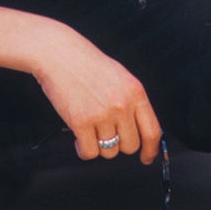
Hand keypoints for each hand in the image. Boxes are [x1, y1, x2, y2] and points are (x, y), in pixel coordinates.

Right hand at [33, 22, 160, 163]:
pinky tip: (79, 137)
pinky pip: (89, 152)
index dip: (150, 150)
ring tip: (90, 129)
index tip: (146, 157)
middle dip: (119, 144)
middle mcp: (122, 104)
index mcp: (135, 91)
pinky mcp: (81, 122)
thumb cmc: (85, 61)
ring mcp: (102, 114)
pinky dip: (83, 149)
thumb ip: (130, 99)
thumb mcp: (119, 75)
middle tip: (106, 132)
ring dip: (99, 145)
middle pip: (130, 146)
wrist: (58, 52)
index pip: (152, 131)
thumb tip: (139, 127)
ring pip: (110, 151)